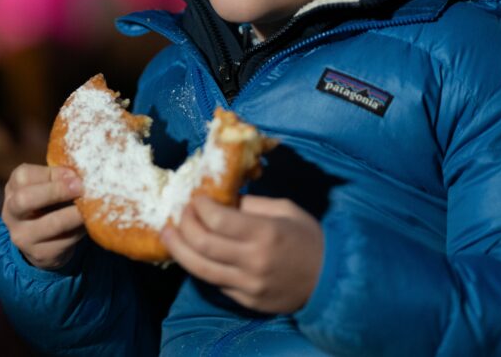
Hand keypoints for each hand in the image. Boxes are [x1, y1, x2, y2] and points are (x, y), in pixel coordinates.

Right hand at [1, 163, 83, 269]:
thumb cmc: (48, 205)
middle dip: (56, 191)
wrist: (41, 244)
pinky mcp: (41, 254)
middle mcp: (11, 213)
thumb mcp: (47, 187)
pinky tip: (89, 221)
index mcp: (13, 190)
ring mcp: (23, 237)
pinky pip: (66, 240)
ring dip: (75, 212)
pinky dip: (81, 229)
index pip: (23, 176)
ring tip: (91, 206)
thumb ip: (58, 178)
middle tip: (80, 187)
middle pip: (25, 199)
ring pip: (51, 223)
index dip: (50, 173)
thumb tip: (77, 175)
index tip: (73, 174)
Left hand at [161, 195, 323, 313]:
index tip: (195, 198)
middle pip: (203, 245)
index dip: (199, 207)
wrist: (332, 280)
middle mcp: (253, 262)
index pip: (218, 220)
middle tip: (179, 213)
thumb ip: (251, 205)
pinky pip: (215, 284)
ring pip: (201, 270)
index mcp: (264, 233)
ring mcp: (249, 286)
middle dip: (184, 225)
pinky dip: (199, 267)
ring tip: (167, 235)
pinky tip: (192, 254)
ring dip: (179, 250)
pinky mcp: (247, 302)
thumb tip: (221, 200)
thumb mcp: (285, 209)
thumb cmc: (309, 238)